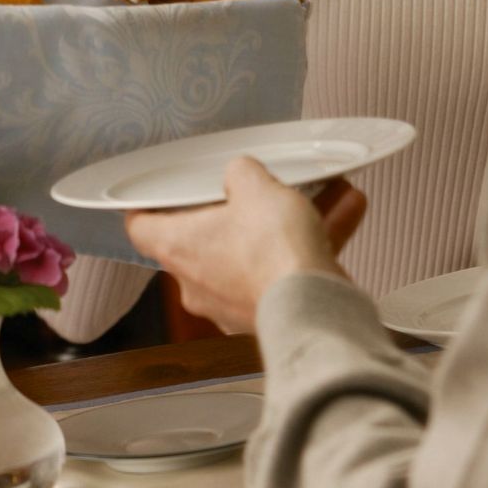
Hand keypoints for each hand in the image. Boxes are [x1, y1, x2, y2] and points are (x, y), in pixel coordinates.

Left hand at [126, 158, 365, 334]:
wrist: (314, 310)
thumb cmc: (272, 251)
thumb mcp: (255, 186)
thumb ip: (241, 173)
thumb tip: (241, 175)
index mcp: (178, 248)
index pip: (141, 227)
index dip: (146, 206)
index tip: (155, 192)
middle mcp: (198, 282)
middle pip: (204, 237)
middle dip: (233, 210)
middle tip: (252, 187)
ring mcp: (231, 303)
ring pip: (252, 252)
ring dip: (282, 225)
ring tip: (319, 193)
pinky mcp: (267, 314)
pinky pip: (283, 271)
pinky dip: (307, 246)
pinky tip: (345, 212)